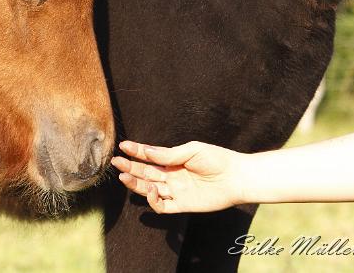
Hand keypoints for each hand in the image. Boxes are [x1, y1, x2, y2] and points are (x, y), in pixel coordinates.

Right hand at [111, 140, 247, 212]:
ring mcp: (176, 191)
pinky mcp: (182, 205)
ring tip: (124, 177)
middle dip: (130, 167)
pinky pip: (163, 206)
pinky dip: (152, 201)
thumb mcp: (191, 151)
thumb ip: (168, 154)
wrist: (237, 177)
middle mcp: (172, 176)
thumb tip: (146, 151)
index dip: (136, 151)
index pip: (150, 157)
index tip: (123, 146)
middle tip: (117, 162)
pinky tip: (149, 191)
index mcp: (174, 161)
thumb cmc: (217, 159)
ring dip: (136, 184)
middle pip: (146, 173)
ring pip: (149, 189)